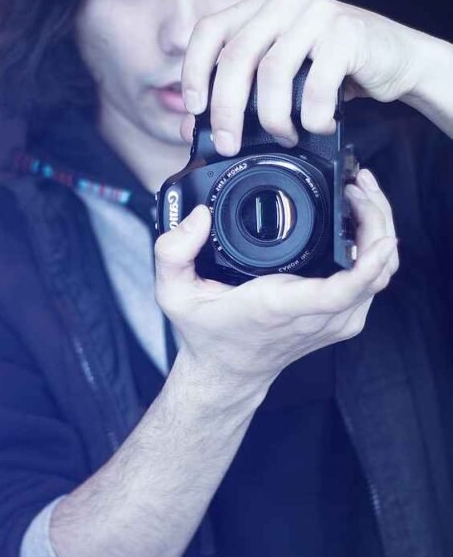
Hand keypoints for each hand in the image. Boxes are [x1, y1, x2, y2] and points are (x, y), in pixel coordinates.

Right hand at [154, 165, 397, 392]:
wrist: (226, 373)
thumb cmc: (206, 332)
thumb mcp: (173, 293)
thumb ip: (173, 251)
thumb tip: (198, 217)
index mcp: (280, 306)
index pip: (339, 291)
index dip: (368, 263)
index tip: (380, 235)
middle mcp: (316, 317)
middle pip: (375, 272)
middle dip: (378, 221)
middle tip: (358, 183)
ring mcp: (336, 321)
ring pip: (383, 275)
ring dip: (381, 229)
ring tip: (362, 191)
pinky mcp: (343, 319)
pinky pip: (375, 282)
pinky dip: (377, 248)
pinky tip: (361, 220)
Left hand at [179, 0, 435, 154]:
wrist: (396, 58)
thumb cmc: (332, 69)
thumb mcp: (281, 76)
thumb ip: (240, 92)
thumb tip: (190, 126)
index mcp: (258, 7)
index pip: (208, 31)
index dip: (193, 72)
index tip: (194, 110)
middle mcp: (283, 1)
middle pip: (236, 57)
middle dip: (226, 109)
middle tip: (229, 143)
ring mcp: (316, 11)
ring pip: (272, 72)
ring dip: (273, 118)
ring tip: (284, 137)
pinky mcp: (347, 30)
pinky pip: (316, 82)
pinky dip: (313, 115)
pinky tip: (317, 125)